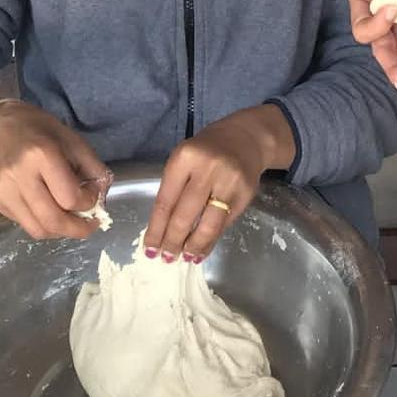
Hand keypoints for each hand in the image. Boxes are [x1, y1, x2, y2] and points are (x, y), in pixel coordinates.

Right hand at [0, 101, 110, 240]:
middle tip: (90, 225)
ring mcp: (3, 191)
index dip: (88, 203)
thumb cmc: (39, 129)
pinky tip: (48, 209)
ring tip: (70, 221)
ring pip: (37, 230)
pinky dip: (42, 224)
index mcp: (41, 154)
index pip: (69, 197)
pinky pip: (24, 224)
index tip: (93, 196)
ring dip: (60, 231)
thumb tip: (103, 195)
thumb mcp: (72, 139)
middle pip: (52, 221)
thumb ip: (92, 167)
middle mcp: (19, 175)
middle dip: (78, 230)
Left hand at [145, 105, 292, 262]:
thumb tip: (161, 230)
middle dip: (173, 241)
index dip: (156, 229)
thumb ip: (174, 188)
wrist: (246, 138)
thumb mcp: (184, 159)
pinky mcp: (245, 194)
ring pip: (208, 224)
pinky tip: (202, 249)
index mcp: (185, 158)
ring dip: (194, 246)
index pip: (165, 201)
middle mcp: (207, 169)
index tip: (149, 248)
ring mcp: (229, 182)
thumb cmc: (207, 151)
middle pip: (184, 215)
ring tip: (185, 258)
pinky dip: (211, 240)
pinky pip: (224, 224)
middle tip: (166, 258)